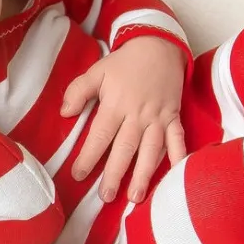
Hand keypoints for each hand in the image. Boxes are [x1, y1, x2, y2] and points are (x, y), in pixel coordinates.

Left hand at [62, 36, 187, 202]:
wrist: (159, 46)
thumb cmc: (125, 62)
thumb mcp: (97, 70)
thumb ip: (78, 91)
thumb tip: (64, 113)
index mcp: (116, 104)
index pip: (100, 135)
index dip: (88, 156)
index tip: (78, 175)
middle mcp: (138, 115)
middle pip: (125, 148)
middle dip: (115, 174)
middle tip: (106, 196)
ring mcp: (158, 117)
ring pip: (151, 150)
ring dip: (144, 174)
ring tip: (135, 197)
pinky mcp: (174, 117)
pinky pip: (178, 139)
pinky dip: (179, 156)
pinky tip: (176, 174)